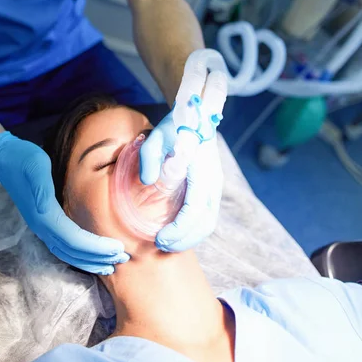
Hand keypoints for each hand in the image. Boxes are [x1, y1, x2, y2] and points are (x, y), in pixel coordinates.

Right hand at [0, 132, 129, 274]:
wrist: (5, 158)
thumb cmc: (23, 158)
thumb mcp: (35, 165)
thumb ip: (41, 186)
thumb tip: (46, 208)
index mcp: (43, 214)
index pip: (73, 239)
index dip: (96, 247)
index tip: (117, 248)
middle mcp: (41, 225)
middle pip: (72, 251)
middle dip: (97, 258)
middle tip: (123, 259)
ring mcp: (40, 226)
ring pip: (66, 253)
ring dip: (89, 260)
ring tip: (110, 265)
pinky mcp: (42, 222)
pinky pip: (61, 246)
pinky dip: (78, 254)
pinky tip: (90, 256)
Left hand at [139, 69, 226, 251]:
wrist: (196, 115)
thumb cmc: (175, 126)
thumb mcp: (158, 135)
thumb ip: (149, 156)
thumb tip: (146, 181)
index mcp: (202, 169)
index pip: (195, 208)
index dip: (179, 229)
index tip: (160, 238)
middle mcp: (213, 180)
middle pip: (205, 221)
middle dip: (184, 240)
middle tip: (160, 246)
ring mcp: (215, 185)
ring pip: (209, 221)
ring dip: (190, 237)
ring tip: (166, 243)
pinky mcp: (212, 187)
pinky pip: (207, 215)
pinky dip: (193, 229)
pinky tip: (176, 231)